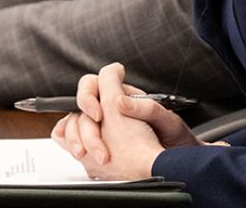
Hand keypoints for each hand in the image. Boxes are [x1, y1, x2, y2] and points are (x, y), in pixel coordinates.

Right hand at [51, 63, 196, 179]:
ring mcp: (102, 127)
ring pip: (74, 122)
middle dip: (82, 123)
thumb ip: (146, 108)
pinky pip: (74, 137)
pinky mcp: (97, 144)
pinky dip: (70, 141)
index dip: (90, 95)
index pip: (97, 82)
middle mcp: (110, 109)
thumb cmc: (174, 138)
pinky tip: (77, 151)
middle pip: (80, 103)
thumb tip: (121, 101)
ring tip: (83, 153)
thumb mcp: (166, 120)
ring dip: (74, 136)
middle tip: (91, 140)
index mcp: (124, 97)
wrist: (175, 163)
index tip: (99, 115)